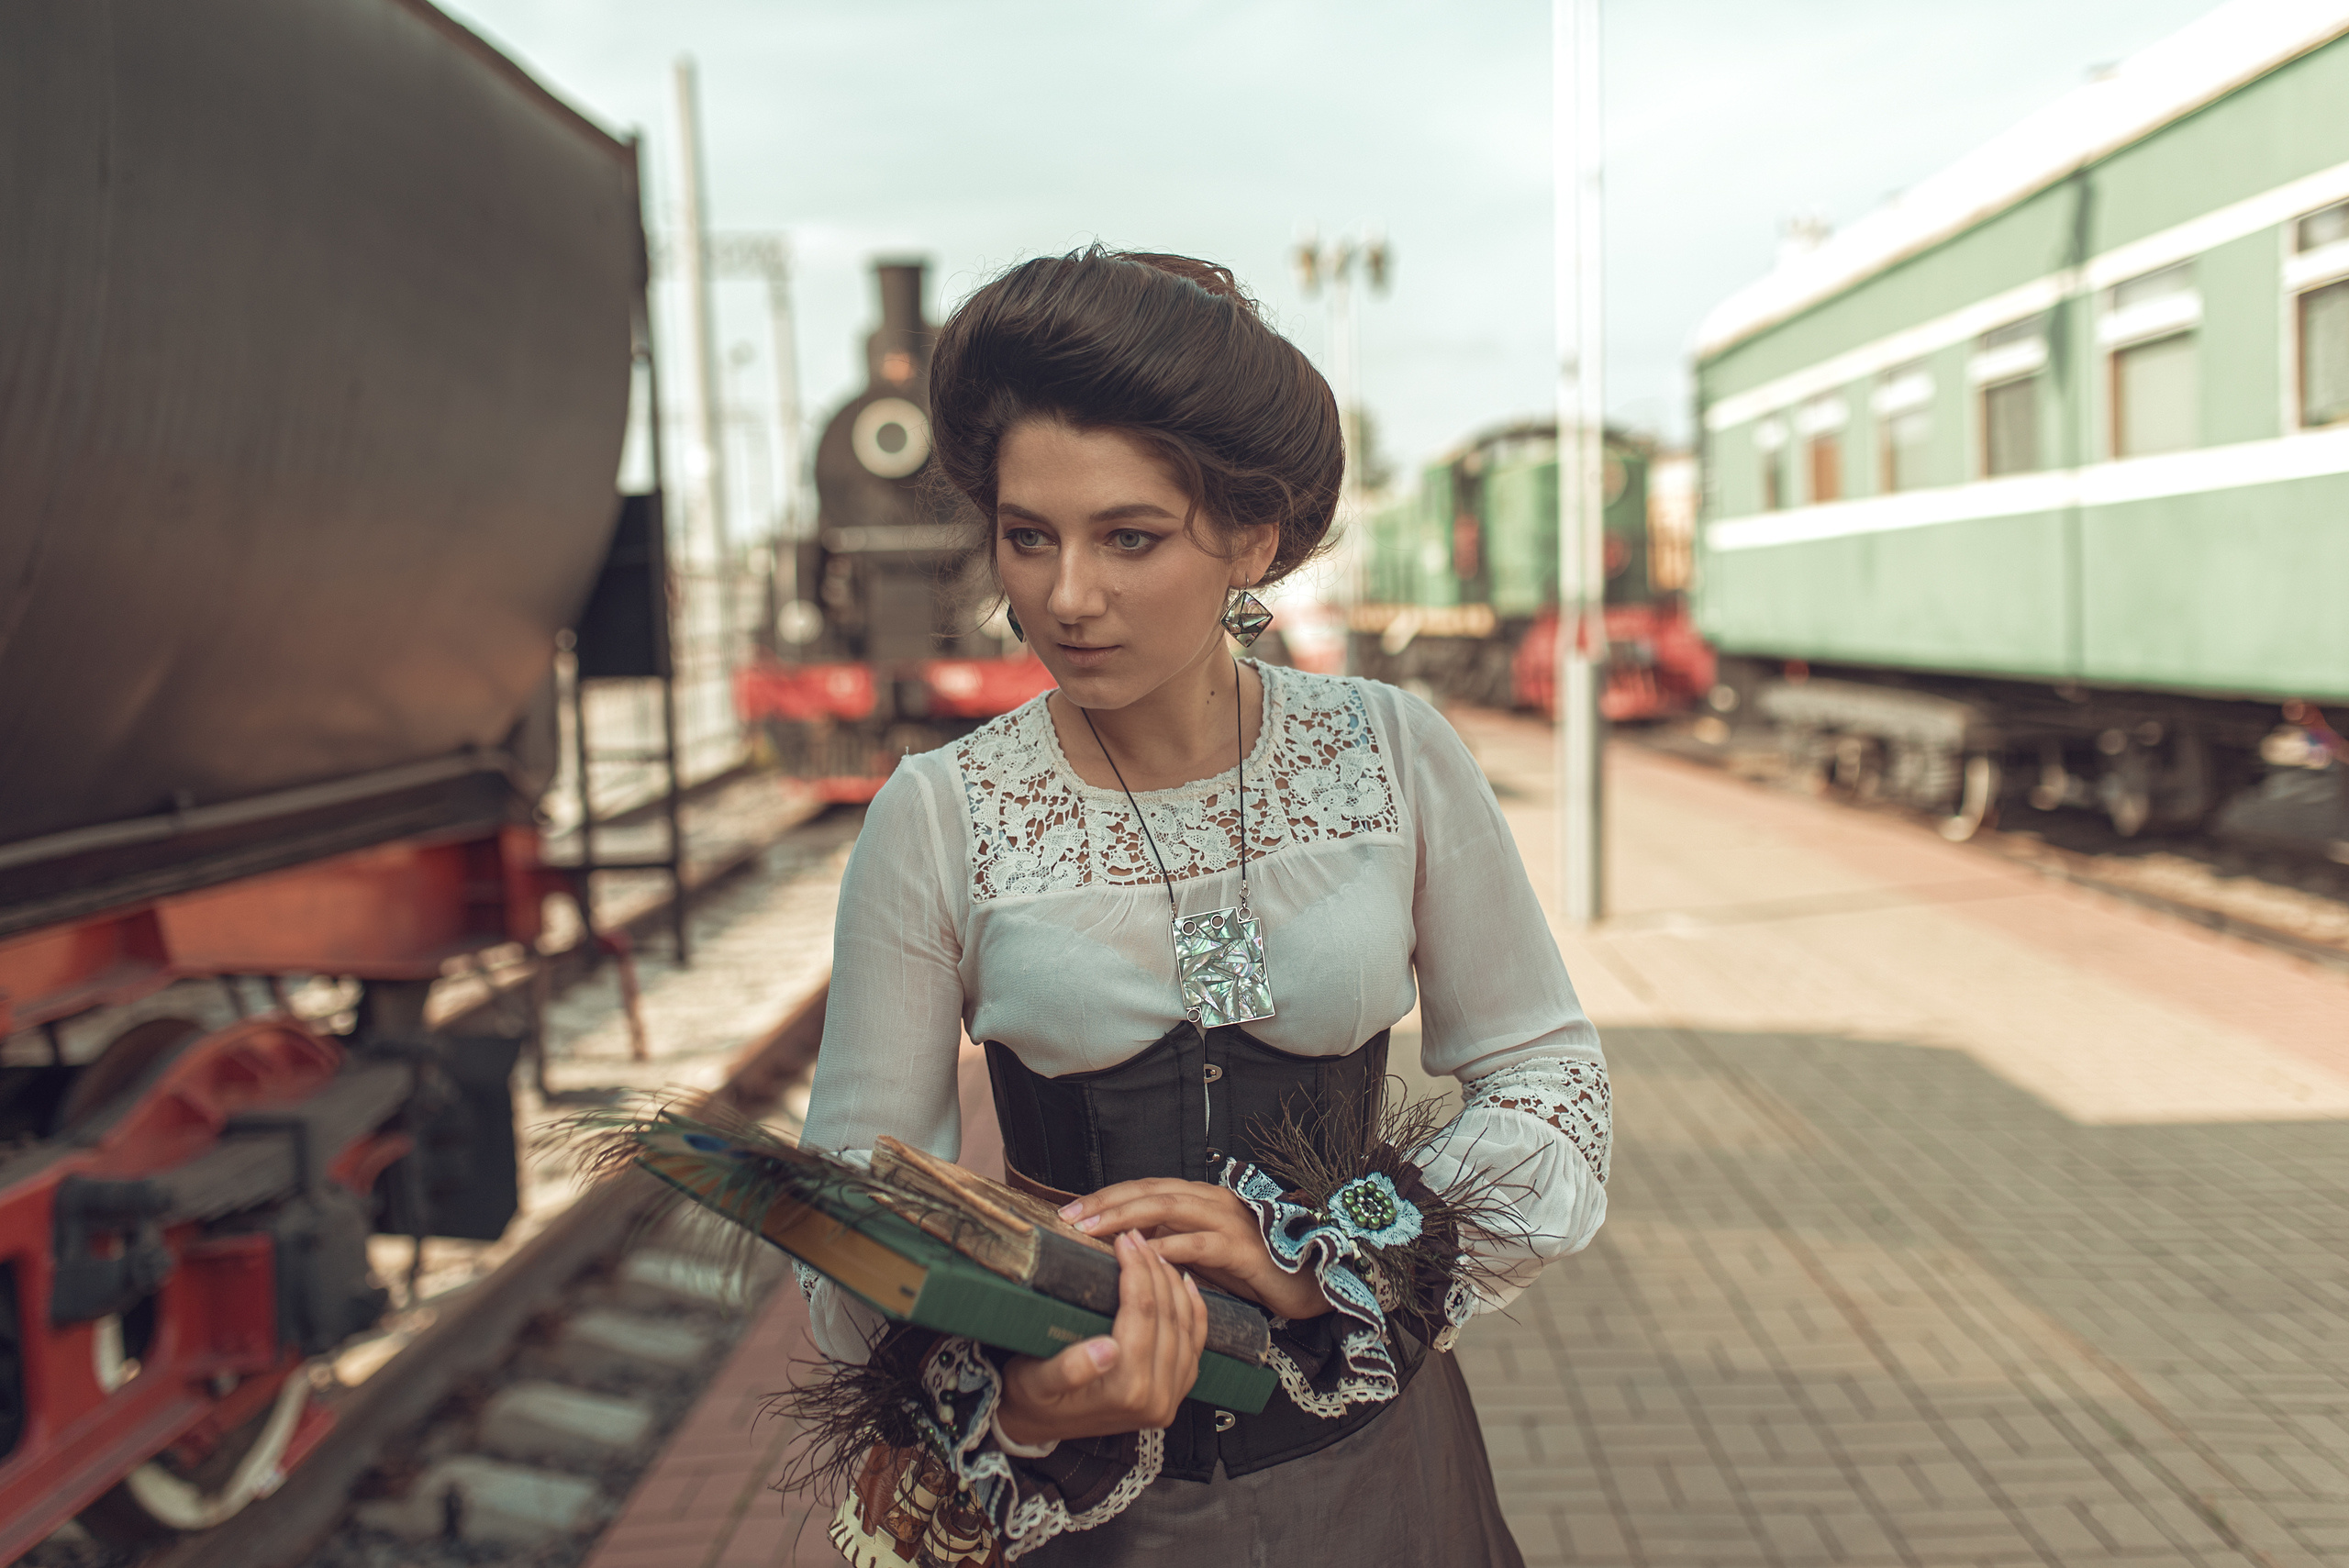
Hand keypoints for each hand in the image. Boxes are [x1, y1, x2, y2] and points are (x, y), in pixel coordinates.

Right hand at [995, 1231, 1207, 1445]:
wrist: (1035, 1425)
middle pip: (1167, 1317)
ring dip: (1174, 1285)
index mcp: (1127, 1392)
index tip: (1123, 1240)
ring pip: (1186, 1327)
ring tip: (1154, 1252)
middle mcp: (1157, 1399)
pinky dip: (1195, 1311)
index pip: (1141, 1315)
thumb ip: (1071, 1369)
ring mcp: (1170, 1398)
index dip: (1135, 1271)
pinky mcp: (1174, 1394)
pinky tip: (1186, 1285)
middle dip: (1154, 1270)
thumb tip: (1107, 1348)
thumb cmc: (1031, 1396)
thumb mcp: (1036, 1381)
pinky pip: (1195, 1345)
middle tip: (1137, 1238)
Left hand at [1062, 1178, 1330, 1322]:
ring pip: (1169, 1207)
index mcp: (1201, 1200)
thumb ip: (1171, 1244)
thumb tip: (1124, 1250)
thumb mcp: (1203, 1256)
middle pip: (1150, 1190)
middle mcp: (1213, 1201)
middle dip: (1107, 1202)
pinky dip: (1166, 1247)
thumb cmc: (1254, 1271)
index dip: (1107, 1197)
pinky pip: (1198, 1243)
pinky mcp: (1243, 1248)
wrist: (1311, 1285)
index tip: (1069, 1211)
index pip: (1145, 1188)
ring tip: (1092, 1231)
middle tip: (1069, 1218)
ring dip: (1126, 1217)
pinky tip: (1141, 1257)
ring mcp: (1229, 1221)